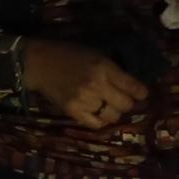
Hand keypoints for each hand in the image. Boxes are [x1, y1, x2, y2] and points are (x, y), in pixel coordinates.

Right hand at [22, 36, 147, 128]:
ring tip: (106, 105)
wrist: (38, 63)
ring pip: (113, 116)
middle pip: (127, 105)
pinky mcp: (73, 111)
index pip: (135, 88)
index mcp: (104, 68)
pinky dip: (100, 120)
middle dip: (126, 102)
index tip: (138, 93)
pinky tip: (96, 112)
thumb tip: (131, 86)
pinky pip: (96, 124)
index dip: (140, 92)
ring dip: (113, 112)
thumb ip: (113, 70)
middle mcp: (97, 85)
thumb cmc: (68, 54)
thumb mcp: (95, 54)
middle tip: (120, 98)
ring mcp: (84, 100)